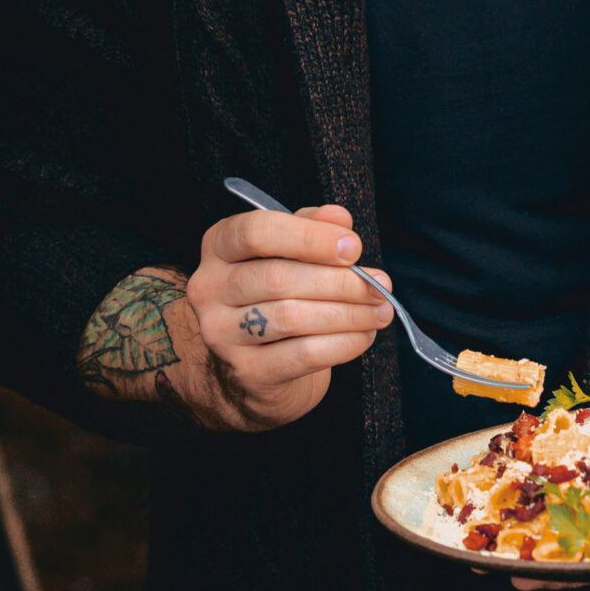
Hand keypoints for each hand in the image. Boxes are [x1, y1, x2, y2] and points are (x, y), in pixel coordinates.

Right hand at [169, 202, 393, 431]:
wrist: (251, 369)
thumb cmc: (275, 296)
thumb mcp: (288, 252)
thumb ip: (312, 227)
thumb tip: (339, 218)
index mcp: (218, 245)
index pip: (256, 232)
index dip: (309, 237)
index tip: (353, 247)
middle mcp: (209, 288)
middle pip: (279, 277)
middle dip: (339, 281)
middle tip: (380, 285)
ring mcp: (221, 334)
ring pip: (292, 317)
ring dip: (347, 313)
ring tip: (379, 311)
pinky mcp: (246, 372)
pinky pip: (303, 355)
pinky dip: (342, 344)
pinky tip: (363, 335)